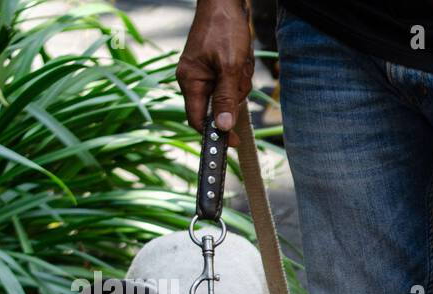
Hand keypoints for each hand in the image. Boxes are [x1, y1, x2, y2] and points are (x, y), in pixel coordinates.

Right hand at [176, 0, 253, 146]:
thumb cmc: (225, 29)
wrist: (226, 1)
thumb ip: (227, 98)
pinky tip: (242, 59)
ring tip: (241, 61)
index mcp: (190, 81)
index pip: (198, 120)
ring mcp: (204, 73)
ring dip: (241, 82)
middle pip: (218, 108)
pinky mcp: (215, 67)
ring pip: (229, 95)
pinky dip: (241, 75)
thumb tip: (223, 127)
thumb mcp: (231, 67)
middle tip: (240, 74)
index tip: (234, 141)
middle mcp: (193, 79)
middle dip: (235, 96)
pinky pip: (232, 83)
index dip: (216, 133)